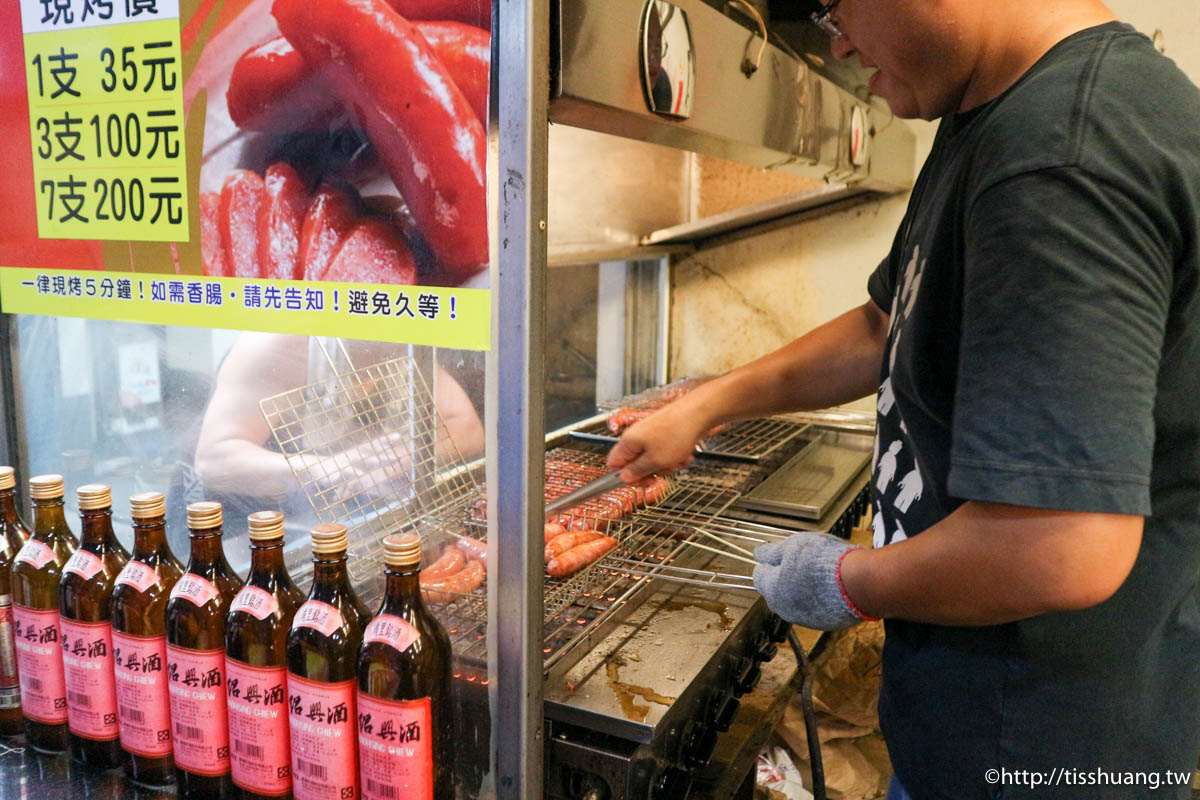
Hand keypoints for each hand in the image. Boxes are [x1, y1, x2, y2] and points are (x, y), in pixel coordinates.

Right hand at [293, 431, 413, 500]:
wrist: (314, 470)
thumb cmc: (336, 470)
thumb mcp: (351, 468)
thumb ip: (364, 469)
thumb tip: (379, 474)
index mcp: (356, 453)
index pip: (372, 444)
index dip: (385, 440)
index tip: (399, 436)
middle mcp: (353, 455)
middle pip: (371, 450)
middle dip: (386, 449)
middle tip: (400, 450)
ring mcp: (345, 462)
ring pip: (364, 460)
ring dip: (378, 459)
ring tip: (390, 459)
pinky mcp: (337, 471)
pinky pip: (348, 472)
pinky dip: (355, 473)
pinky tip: (363, 475)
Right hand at [605, 401, 709, 482]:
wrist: (698, 413)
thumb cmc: (677, 432)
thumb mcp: (655, 460)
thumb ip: (637, 471)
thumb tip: (624, 477)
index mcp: (628, 442)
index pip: (614, 464)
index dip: (626, 477)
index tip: (640, 482)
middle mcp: (637, 436)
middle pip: (635, 464)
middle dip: (650, 472)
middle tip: (659, 474)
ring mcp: (650, 435)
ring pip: (652, 460)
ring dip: (666, 465)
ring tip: (677, 461)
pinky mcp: (664, 434)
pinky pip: (665, 453)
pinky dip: (674, 457)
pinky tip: (684, 455)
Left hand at [753, 532, 870, 629]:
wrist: (856, 583)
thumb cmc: (821, 561)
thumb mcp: (792, 547)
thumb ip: (772, 552)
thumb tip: (758, 554)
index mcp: (772, 590)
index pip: (759, 576)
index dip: (768, 562)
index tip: (778, 554)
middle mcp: (784, 609)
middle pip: (777, 590)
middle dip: (784, 576)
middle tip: (801, 560)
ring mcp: (804, 619)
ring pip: (796, 601)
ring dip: (802, 588)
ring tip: (818, 572)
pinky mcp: (824, 624)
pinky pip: (815, 609)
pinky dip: (818, 598)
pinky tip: (829, 586)